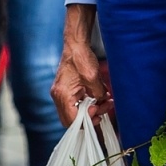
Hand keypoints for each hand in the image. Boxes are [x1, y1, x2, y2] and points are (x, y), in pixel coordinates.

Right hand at [51, 6, 108, 125]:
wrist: (76, 44)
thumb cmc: (81, 58)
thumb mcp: (94, 77)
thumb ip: (98, 94)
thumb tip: (101, 103)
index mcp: (62, 95)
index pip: (71, 120)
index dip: (86, 120)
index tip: (98, 111)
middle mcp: (58, 96)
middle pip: (72, 119)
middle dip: (90, 117)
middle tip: (103, 109)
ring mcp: (61, 94)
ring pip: (76, 112)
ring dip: (92, 109)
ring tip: (106, 101)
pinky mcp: (66, 90)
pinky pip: (77, 104)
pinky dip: (88, 103)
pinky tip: (100, 97)